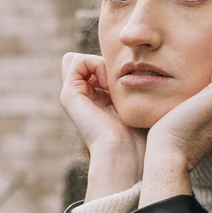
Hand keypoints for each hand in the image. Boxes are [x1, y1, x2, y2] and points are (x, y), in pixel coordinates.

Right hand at [59, 52, 145, 196]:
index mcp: (97, 98)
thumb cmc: (142, 132)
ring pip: (81, 59)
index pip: (97, 64)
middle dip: (104, 62)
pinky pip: (76, 61)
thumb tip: (143, 65)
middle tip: (121, 80)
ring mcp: (73, 96)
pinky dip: (94, 64)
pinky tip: (107, 83)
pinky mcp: (68, 95)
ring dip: (100, 63)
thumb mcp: (143, 101)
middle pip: (86, 61)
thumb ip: (138, 83)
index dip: (113, 64)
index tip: (130, 79)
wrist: (127, 153)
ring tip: (115, 83)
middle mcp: (82, 97)